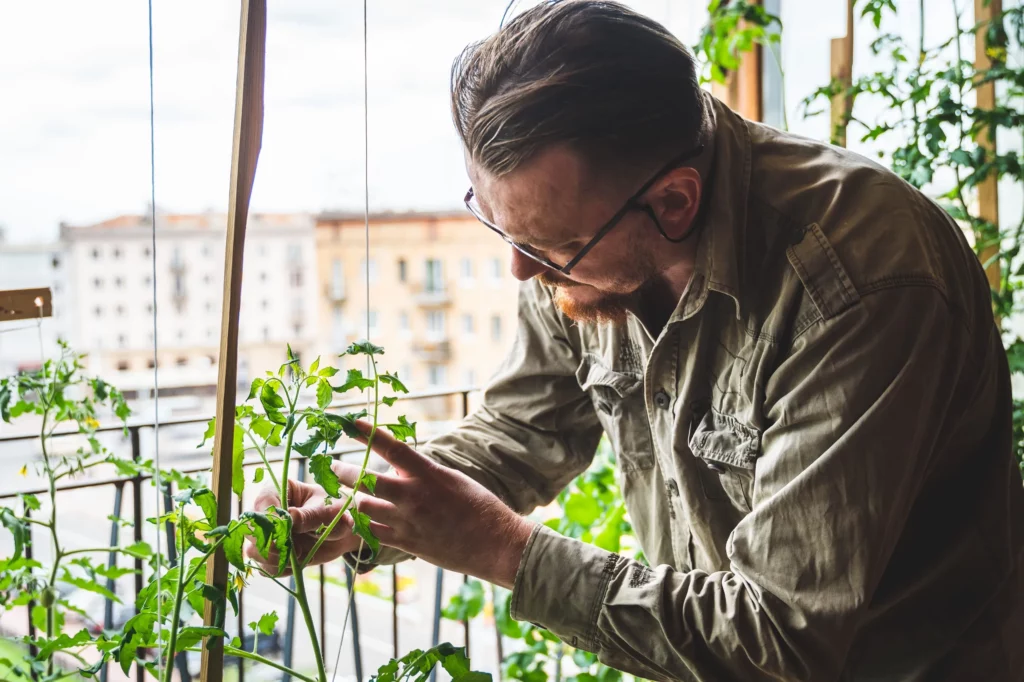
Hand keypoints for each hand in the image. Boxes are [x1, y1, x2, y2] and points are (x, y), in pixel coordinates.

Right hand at [244, 470, 362, 576]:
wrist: (344, 531)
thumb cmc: (338, 512)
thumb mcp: (328, 512)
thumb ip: (309, 515)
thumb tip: (289, 516)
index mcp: (278, 490)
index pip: (262, 505)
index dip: (271, 523)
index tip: (288, 534)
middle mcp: (267, 512)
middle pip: (251, 531)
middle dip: (272, 545)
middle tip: (296, 550)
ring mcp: (267, 533)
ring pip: (254, 551)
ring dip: (277, 559)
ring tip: (301, 555)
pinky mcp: (271, 552)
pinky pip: (265, 567)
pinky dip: (282, 569)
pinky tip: (299, 562)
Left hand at [335, 421, 535, 589]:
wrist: (495, 543)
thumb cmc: (479, 507)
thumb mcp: (453, 479)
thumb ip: (424, 473)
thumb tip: (401, 467)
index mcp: (429, 474)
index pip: (392, 447)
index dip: (368, 433)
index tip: (350, 423)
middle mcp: (414, 496)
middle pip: (366, 479)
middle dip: (344, 472)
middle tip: (332, 466)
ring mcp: (408, 521)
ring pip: (363, 508)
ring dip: (350, 500)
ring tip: (341, 496)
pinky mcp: (406, 543)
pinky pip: (373, 533)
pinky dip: (362, 526)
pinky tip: (356, 522)